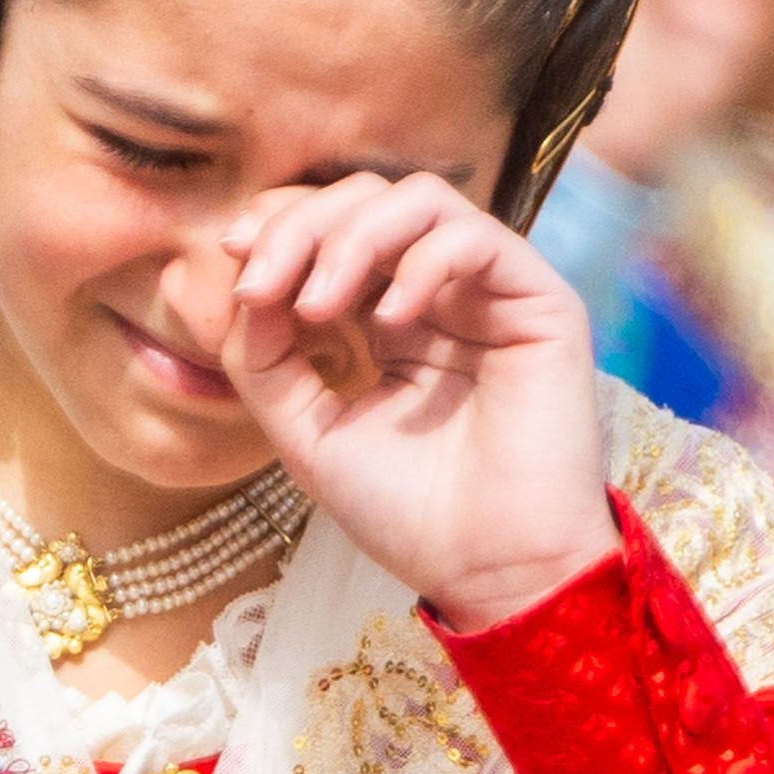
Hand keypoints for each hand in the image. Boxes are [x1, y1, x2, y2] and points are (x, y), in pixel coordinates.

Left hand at [181, 172, 615, 630]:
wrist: (489, 573)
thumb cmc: (408, 514)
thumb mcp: (305, 430)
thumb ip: (265, 356)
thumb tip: (244, 278)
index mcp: (389, 319)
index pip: (332, 231)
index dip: (280, 225)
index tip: (232, 257)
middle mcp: (441, 294)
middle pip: (366, 200)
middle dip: (301, 228)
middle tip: (263, 285)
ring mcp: (490, 294)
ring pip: (420, 200)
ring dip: (352, 238)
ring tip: (319, 305)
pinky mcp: (541, 302)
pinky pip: (477, 236)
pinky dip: (421, 262)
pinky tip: (393, 320)